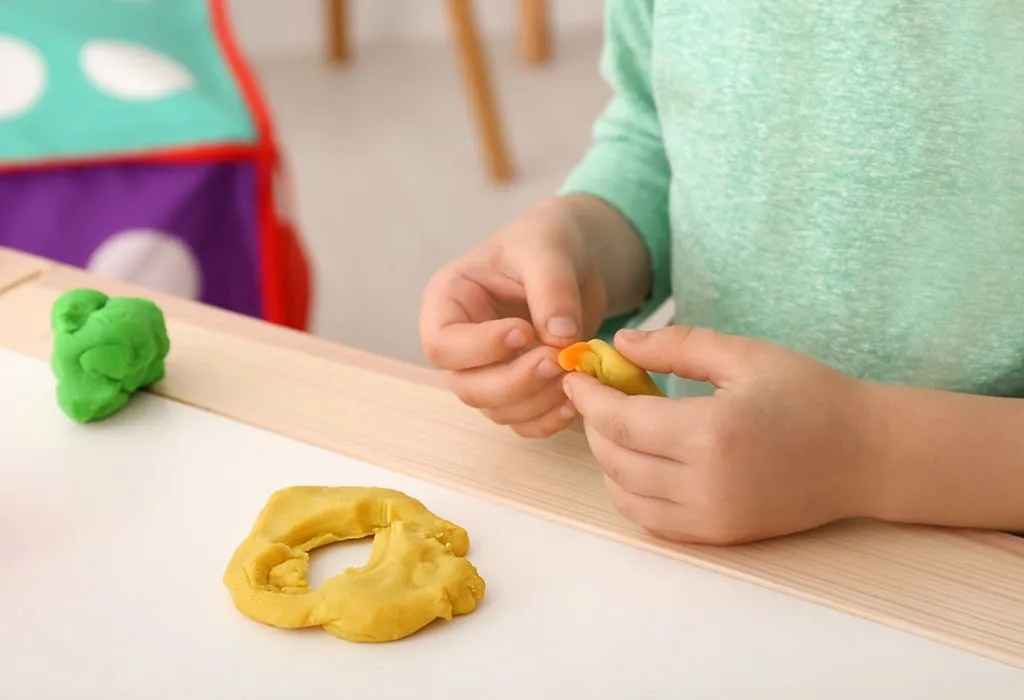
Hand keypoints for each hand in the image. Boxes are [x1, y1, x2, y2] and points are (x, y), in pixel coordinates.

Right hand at [419, 199, 607, 436]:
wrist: (575, 257)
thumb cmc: (545, 242)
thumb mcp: (547, 249)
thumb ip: (552, 289)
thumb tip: (560, 335)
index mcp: (448, 302)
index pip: (443, 345)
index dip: (481, 348)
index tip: (524, 330)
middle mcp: (459, 344)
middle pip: (467, 387)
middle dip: (514, 382)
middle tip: (558, 359)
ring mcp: (485, 371)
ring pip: (497, 409)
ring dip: (537, 401)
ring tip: (574, 371)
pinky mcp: (515, 389)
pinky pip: (523, 421)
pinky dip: (548, 419)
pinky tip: (575, 399)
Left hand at [562, 326, 876, 543]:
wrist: (868, 455)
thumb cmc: (811, 395)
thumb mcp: (745, 354)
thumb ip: (677, 346)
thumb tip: (621, 342)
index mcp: (711, 433)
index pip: (620, 420)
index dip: (589, 397)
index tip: (577, 373)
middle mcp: (706, 484)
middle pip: (615, 458)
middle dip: (594, 423)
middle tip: (597, 393)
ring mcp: (712, 516)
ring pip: (626, 494)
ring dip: (609, 458)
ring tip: (619, 424)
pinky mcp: (720, 535)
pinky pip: (651, 520)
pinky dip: (631, 491)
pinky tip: (641, 459)